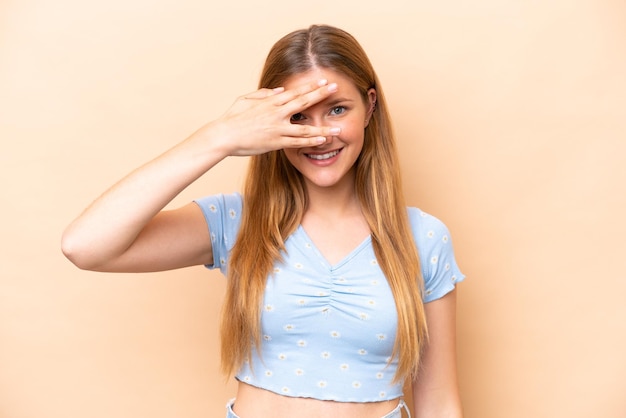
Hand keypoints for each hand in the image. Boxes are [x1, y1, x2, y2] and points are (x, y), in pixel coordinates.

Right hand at [206, 79, 340, 155]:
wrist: (223, 135)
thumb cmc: (232, 117)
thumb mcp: (245, 99)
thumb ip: (263, 94)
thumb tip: (279, 91)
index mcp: (270, 101)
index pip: (295, 92)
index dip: (310, 86)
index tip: (324, 82)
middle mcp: (276, 113)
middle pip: (303, 102)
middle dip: (321, 95)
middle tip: (336, 89)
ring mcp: (277, 128)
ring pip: (305, 127)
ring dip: (323, 127)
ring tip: (339, 127)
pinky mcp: (275, 142)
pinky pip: (297, 142)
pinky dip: (310, 141)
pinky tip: (323, 141)